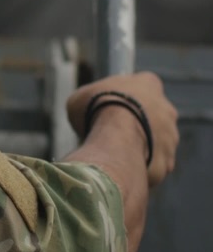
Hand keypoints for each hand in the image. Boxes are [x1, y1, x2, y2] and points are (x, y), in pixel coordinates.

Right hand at [67, 71, 178, 187]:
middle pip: (152, 116)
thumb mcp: (80, 98)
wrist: (116, 138)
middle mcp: (167, 109)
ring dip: (140, 147)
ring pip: (155, 144)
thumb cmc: (97, 108)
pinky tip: (122, 168)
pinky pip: (153, 167)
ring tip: (115, 153)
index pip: (143, 85)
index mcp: (149, 83)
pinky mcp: (167, 162)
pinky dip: (139, 168)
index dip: (126, 97)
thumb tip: (85, 116)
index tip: (110, 105)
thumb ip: (89, 104)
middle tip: (112, 132)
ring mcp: (171, 137)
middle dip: (137, 123)